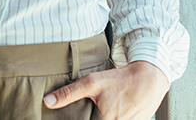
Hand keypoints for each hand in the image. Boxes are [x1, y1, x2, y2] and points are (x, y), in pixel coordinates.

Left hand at [43, 61, 168, 119]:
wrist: (148, 79)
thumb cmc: (119, 80)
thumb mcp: (92, 83)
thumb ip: (68, 94)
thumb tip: (47, 102)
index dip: (87, 118)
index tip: (90, 114)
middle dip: (96, 116)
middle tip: (101, 106)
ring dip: (106, 116)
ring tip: (110, 106)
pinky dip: (116, 117)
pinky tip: (117, 109)